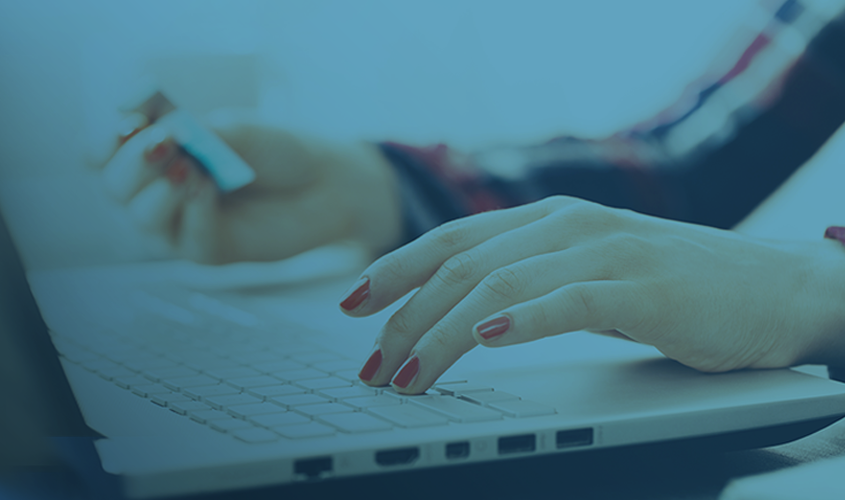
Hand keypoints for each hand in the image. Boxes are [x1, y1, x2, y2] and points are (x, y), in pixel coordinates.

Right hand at [101, 111, 401, 263]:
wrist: (327, 183)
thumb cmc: (279, 152)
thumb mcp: (235, 131)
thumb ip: (196, 135)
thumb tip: (162, 137)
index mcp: (157, 155)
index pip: (104, 153)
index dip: (108, 139)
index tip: (132, 120)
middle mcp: (160, 192)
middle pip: (114, 186)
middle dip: (133, 161)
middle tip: (165, 141)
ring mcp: (182, 225)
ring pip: (140, 217)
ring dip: (159, 189)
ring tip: (192, 168)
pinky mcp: (210, 251)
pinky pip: (185, 238)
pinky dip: (194, 210)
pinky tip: (209, 189)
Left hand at [340, 196, 844, 393]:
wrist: (766, 287)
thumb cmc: (667, 286)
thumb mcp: (581, 275)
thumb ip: (527, 281)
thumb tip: (458, 313)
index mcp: (546, 221)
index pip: (452, 241)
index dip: (395, 271)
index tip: (352, 305)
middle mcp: (566, 225)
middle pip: (461, 265)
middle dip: (405, 315)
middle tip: (372, 362)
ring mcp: (604, 251)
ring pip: (501, 284)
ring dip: (444, 331)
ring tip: (408, 372)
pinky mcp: (643, 286)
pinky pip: (569, 299)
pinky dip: (522, 318)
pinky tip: (485, 337)